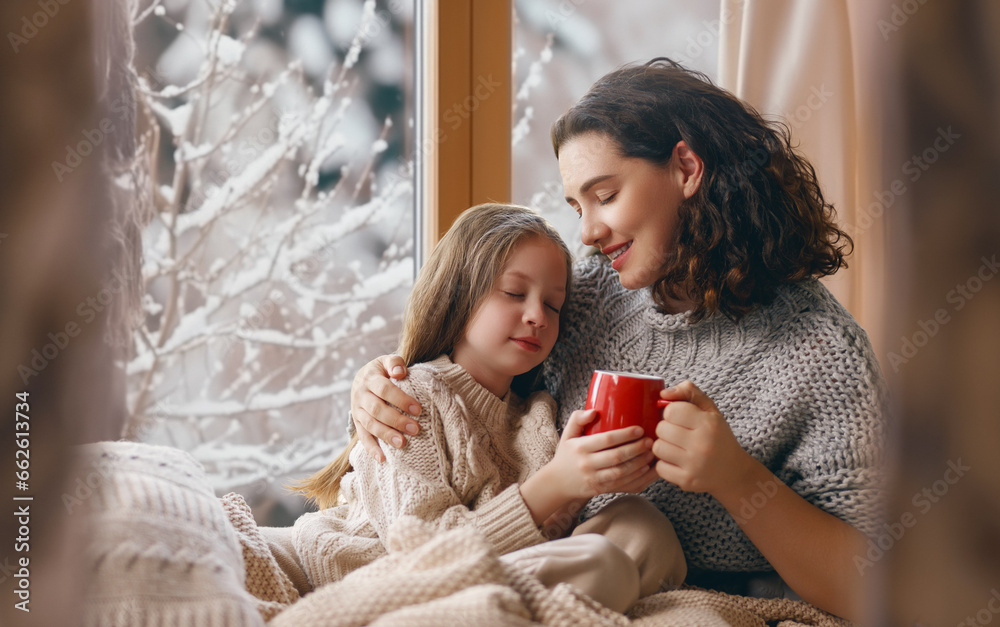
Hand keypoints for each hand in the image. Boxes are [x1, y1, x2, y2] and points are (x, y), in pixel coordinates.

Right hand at [351, 355, 421, 461]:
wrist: (362, 378)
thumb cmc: (382, 371)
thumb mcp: (387, 361)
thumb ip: (395, 363)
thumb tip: (400, 373)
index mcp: (369, 378)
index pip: (385, 390)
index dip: (401, 400)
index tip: (418, 409)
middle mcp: (360, 395)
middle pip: (377, 410)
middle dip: (396, 420)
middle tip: (415, 429)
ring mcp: (357, 410)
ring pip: (369, 425)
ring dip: (386, 435)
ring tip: (402, 444)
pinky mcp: (357, 423)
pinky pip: (362, 437)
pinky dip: (371, 449)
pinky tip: (382, 459)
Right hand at [521, 409, 657, 524]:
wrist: (557, 483)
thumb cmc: (566, 455)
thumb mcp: (567, 435)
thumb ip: (578, 418)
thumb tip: (594, 411)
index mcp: (580, 448)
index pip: (606, 440)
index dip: (625, 435)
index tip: (640, 430)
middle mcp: (587, 464)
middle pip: (617, 457)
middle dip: (636, 449)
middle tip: (650, 441)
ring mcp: (594, 479)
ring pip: (621, 473)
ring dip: (639, 464)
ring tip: (651, 454)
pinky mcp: (601, 490)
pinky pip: (622, 485)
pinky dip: (636, 478)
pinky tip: (646, 470)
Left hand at [652, 381, 752, 496]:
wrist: (733, 472)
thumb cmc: (718, 437)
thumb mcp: (710, 410)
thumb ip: (689, 392)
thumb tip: (663, 393)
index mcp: (709, 424)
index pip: (671, 411)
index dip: (671, 413)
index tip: (680, 418)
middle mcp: (702, 445)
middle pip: (661, 429)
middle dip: (666, 429)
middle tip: (678, 434)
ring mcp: (694, 465)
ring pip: (657, 448)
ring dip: (663, 446)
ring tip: (676, 447)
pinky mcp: (687, 481)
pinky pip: (659, 467)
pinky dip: (664, 464)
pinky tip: (677, 461)